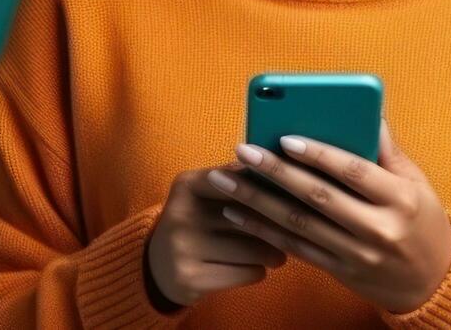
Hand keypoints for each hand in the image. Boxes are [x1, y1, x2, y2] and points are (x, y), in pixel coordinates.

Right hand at [144, 159, 289, 311]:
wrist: (157, 267)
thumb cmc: (197, 224)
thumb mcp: (204, 196)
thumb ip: (237, 181)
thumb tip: (282, 173)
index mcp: (186, 184)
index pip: (239, 180)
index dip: (269, 188)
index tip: (290, 195)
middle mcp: (180, 213)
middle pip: (250, 216)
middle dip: (277, 225)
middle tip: (293, 230)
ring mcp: (182, 247)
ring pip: (253, 248)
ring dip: (273, 252)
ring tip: (278, 253)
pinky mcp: (190, 278)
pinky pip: (246, 273)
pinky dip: (258, 271)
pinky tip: (257, 268)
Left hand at [208, 116, 450, 314]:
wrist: (433, 282)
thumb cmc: (423, 221)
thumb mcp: (417, 183)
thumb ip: (388, 150)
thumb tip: (370, 111)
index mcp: (400, 199)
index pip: (354, 171)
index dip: (319, 154)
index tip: (285, 137)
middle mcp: (378, 228)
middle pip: (318, 196)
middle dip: (275, 172)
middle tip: (242, 151)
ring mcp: (358, 254)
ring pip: (299, 225)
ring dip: (257, 202)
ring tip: (226, 181)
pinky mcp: (341, 272)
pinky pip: (296, 249)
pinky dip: (264, 230)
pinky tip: (238, 213)